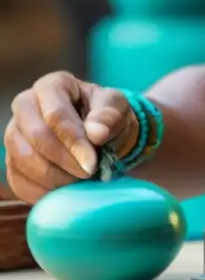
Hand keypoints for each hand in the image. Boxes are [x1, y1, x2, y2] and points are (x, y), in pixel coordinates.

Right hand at [4, 72, 138, 202]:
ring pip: (23, 160)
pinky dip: (42, 192)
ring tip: (80, 182)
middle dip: (65, 162)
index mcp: (53, 86)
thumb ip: (109, 116)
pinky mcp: (12, 159)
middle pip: (36, 137)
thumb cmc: (107, 116)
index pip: (56, 115)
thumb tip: (96, 133)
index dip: (73, 141)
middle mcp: (25, 105)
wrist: (101, 134)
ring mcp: (14, 133)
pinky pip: (18, 180)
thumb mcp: (117, 108)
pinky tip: (65, 193)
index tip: (92, 163)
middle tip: (88, 174)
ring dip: (54, 178)